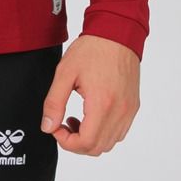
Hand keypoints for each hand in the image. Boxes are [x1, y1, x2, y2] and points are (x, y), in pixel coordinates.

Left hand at [39, 34, 139, 154]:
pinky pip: (119, 132)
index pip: (86, 143)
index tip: (56, 127)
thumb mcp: (65, 73)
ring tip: (76, 119)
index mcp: (102, 104)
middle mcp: (119, 111)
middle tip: (63, 124)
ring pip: (110, 143)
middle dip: (76, 143)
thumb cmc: (92, 49)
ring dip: (90, 139)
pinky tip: (92, 115)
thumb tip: (48, 127)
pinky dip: (104, 132)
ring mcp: (129, 110)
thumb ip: (54, 102)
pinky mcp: (133, 106)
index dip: (67, 142)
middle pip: (98, 148)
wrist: (117, 33)